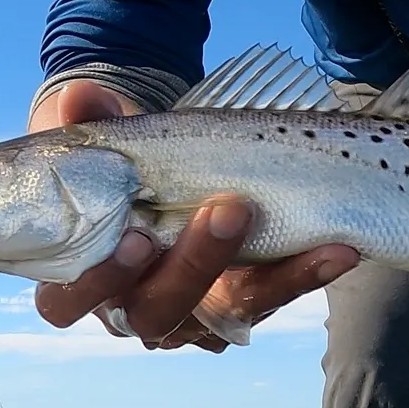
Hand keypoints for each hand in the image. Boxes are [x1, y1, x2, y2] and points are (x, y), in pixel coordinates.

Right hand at [30, 79, 358, 350]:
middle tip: (225, 212)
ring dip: (267, 274)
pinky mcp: (242, 302)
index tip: (136, 237)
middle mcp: (133, 303)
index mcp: (76, 274)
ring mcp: (193, 309)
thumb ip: (87, 120)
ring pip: (226, 309)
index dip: (100, 279)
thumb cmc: (113, 166)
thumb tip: (82, 97)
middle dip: (193, 265)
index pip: (68, 301)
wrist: (161, 176)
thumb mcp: (98, 139)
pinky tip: (340, 246)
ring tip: (293, 227)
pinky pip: (274, 294)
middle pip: (155, 310)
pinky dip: (306, 271)